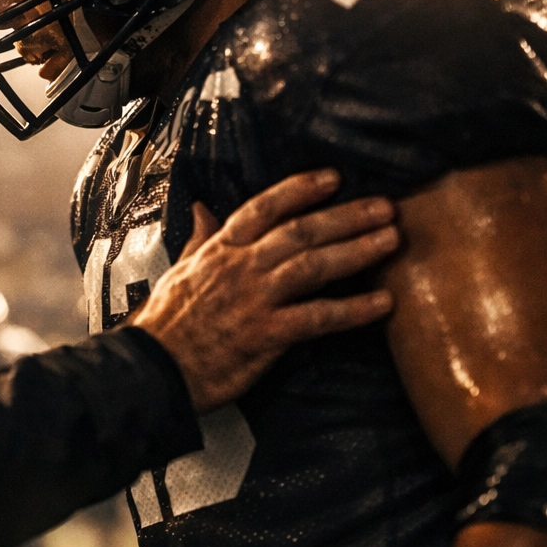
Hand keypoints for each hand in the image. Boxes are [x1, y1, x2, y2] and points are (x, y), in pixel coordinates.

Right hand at [130, 169, 397, 411]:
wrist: (154, 368)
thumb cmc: (165, 323)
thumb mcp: (179, 270)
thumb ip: (200, 239)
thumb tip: (202, 209)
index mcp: (219, 249)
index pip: (264, 208)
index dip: (300, 190)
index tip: (333, 178)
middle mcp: (241, 267)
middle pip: (301, 231)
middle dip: (346, 216)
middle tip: (385, 207)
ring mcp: (254, 298)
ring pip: (314, 266)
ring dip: (357, 251)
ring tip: (392, 240)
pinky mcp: (266, 334)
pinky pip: (318, 317)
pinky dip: (353, 309)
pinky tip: (383, 303)